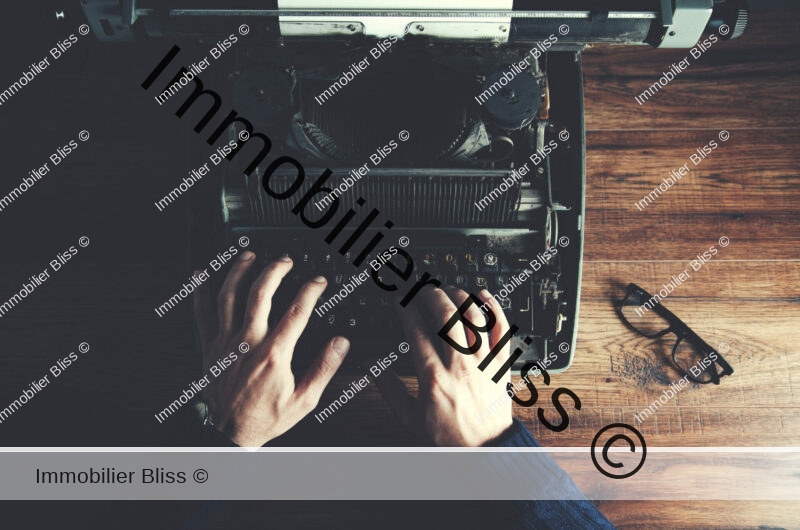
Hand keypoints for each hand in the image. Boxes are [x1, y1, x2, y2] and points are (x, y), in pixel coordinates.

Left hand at [193, 251, 349, 446]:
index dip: (310, 290)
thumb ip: (324, 368)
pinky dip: (200, 293)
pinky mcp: (209, 348)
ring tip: (249, 256)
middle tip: (285, 261)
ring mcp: (225, 343)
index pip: (296, 311)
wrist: (230, 434)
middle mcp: (248, 343)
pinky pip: (201, 314)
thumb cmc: (266, 418)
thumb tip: (340, 344)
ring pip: (229, 297)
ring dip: (239, 272)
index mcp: (274, 354)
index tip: (318, 281)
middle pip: (260, 294)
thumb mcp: (304, 400)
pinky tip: (201, 275)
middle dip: (275, 271)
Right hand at [377, 286, 512, 445]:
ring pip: (473, 317)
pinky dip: (494, 308)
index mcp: (433, 378)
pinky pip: (502, 329)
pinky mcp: (501, 364)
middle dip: (430, 295)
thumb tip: (373, 366)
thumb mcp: (409, 418)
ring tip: (447, 290)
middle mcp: (460, 367)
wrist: (485, 451)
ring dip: (459, 297)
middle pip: (445, 316)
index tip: (401, 301)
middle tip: (422, 289)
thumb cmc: (449, 437)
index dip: (406, 310)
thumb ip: (389, 389)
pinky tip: (484, 294)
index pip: (416, 331)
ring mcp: (483, 363)